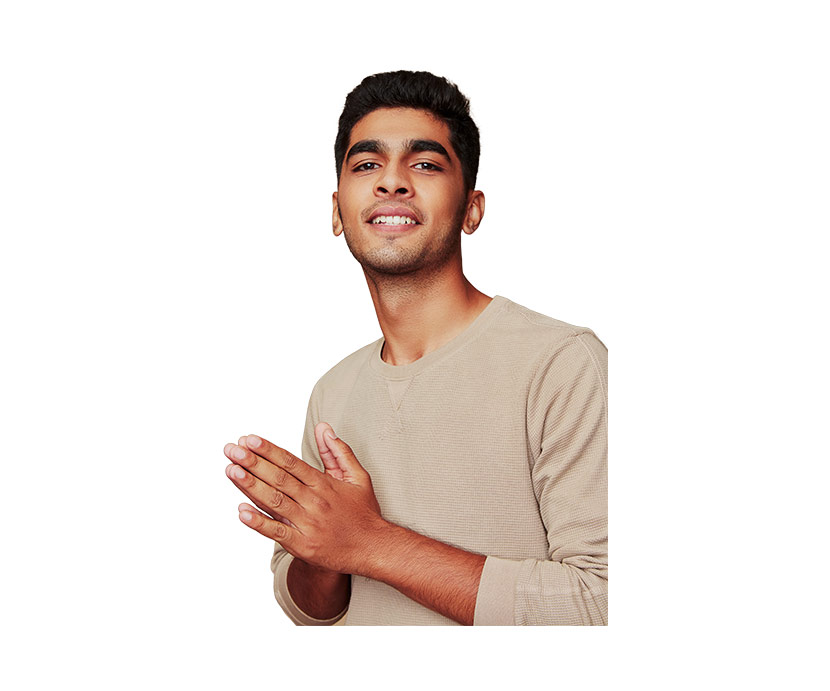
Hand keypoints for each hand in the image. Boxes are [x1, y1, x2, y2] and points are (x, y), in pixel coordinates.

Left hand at [224, 423, 384, 574]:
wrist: (374, 549)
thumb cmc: (364, 512)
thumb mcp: (357, 477)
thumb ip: (338, 451)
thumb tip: (323, 427)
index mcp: (324, 484)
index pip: (291, 463)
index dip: (269, 450)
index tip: (250, 439)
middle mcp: (314, 502)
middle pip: (279, 479)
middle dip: (253, 463)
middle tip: (231, 449)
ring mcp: (307, 524)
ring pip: (274, 501)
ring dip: (250, 486)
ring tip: (230, 470)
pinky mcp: (303, 545)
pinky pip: (277, 532)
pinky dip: (259, 522)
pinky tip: (241, 512)